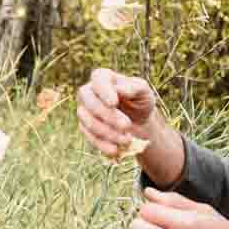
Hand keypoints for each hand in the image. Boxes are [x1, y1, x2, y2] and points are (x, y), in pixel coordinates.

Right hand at [77, 68, 181, 183]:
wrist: (139, 122)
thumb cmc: (140, 101)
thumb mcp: (144, 92)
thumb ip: (134, 87)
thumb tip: (120, 90)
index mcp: (103, 77)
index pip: (98, 79)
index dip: (103, 91)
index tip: (114, 102)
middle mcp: (89, 92)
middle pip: (89, 102)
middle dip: (108, 116)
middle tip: (127, 125)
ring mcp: (84, 110)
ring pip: (87, 121)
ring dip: (107, 132)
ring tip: (127, 140)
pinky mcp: (85, 128)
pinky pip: (89, 136)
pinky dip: (102, 144)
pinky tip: (115, 150)